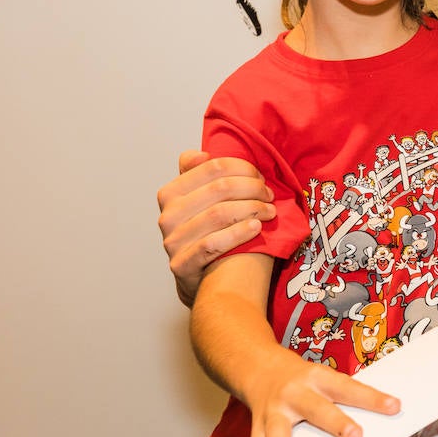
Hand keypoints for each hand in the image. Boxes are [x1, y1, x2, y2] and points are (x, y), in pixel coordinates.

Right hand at [157, 151, 275, 304]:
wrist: (203, 281)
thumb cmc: (208, 234)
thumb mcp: (200, 201)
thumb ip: (198, 175)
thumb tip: (200, 155)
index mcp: (171, 193)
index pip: (212, 168)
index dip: (243, 168)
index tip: (261, 177)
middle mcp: (167, 216)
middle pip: (219, 189)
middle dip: (252, 188)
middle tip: (269, 196)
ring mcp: (172, 241)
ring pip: (218, 214)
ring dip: (252, 209)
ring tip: (270, 212)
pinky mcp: (181, 265)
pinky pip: (213, 244)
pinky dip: (239, 233)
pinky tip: (256, 228)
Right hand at [240, 358, 399, 436]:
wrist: (261, 368)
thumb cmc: (305, 379)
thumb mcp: (325, 377)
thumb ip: (347, 396)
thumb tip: (388, 415)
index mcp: (317, 378)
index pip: (348, 387)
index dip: (371, 397)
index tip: (394, 407)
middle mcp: (294, 394)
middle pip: (315, 409)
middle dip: (335, 423)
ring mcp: (273, 414)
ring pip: (277, 433)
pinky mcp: (257, 432)